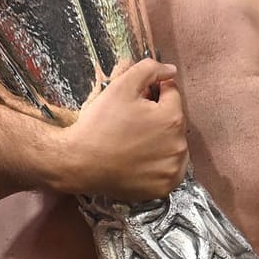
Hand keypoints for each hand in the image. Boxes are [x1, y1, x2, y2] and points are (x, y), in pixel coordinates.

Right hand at [57, 58, 187, 200]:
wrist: (79, 162)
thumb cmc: (99, 123)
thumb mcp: (121, 86)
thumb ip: (149, 70)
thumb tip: (171, 70)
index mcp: (172, 118)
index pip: (171, 94)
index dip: (152, 93)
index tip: (133, 102)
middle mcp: (179, 145)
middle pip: (173, 120)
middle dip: (157, 116)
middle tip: (130, 122)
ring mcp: (172, 170)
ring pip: (173, 144)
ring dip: (161, 139)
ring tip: (133, 142)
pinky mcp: (164, 188)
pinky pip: (168, 169)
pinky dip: (159, 163)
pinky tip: (139, 159)